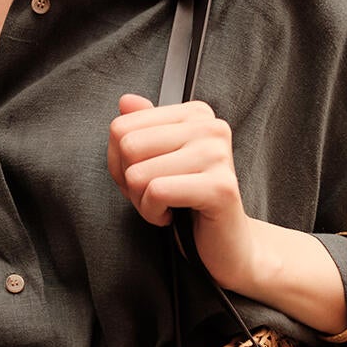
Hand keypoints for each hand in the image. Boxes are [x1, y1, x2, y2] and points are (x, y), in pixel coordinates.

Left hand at [107, 92, 259, 292]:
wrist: (227, 244)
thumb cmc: (189, 204)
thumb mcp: (156, 162)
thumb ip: (141, 130)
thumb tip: (126, 101)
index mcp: (195, 114)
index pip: (122, 126)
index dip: (119, 161)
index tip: (145, 177)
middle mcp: (210, 127)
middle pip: (127, 146)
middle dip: (130, 181)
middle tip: (156, 195)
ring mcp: (217, 155)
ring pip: (138, 172)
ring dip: (142, 201)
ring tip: (166, 206)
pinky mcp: (220, 187)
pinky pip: (157, 192)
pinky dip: (153, 213)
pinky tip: (171, 217)